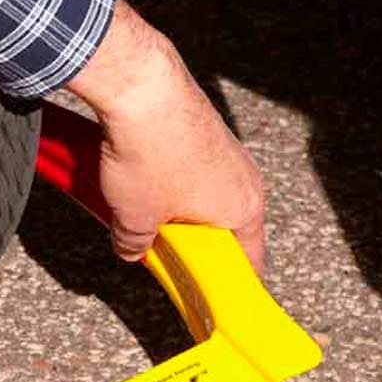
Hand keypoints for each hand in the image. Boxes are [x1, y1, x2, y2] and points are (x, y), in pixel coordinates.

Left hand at [67, 0, 265, 268]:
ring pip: (205, 192)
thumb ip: (136, 244)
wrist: (142, 85)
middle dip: (191, 241)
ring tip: (143, 210)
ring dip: (178, 205)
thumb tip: (133, 250)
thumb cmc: (150, 154)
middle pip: (223, 226)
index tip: (207, 297)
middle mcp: (244, 178)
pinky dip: (171, 175)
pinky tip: (140, 176)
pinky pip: (193, 165)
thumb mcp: (134, 217)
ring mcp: (227, 148)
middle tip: (162, 252)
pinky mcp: (206, 125)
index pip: (247, 263)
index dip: (224, 284)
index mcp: (244, 210)